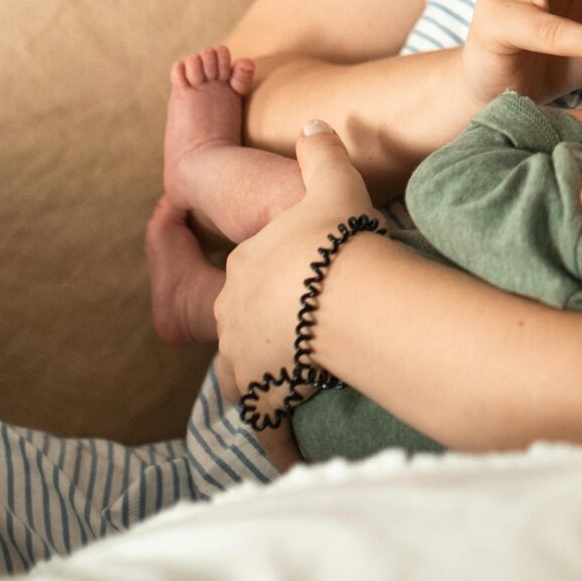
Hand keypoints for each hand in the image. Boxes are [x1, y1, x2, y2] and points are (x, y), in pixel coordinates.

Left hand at [214, 121, 381, 417]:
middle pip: (245, 326)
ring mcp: (245, 361)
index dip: (282, 278)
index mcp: (242, 271)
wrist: (349, 295)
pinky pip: (268, 427)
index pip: (252, 274)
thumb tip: (313, 123)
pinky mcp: (265, 397)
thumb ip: (320, 152)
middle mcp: (232, 318)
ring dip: (266, 384)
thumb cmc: (339, 241)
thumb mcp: (333, 185)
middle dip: (269, 331)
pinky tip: (295, 457)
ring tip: (294, 390)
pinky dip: (280, 444)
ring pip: (245, 377)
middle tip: (305, 336)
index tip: (309, 283)